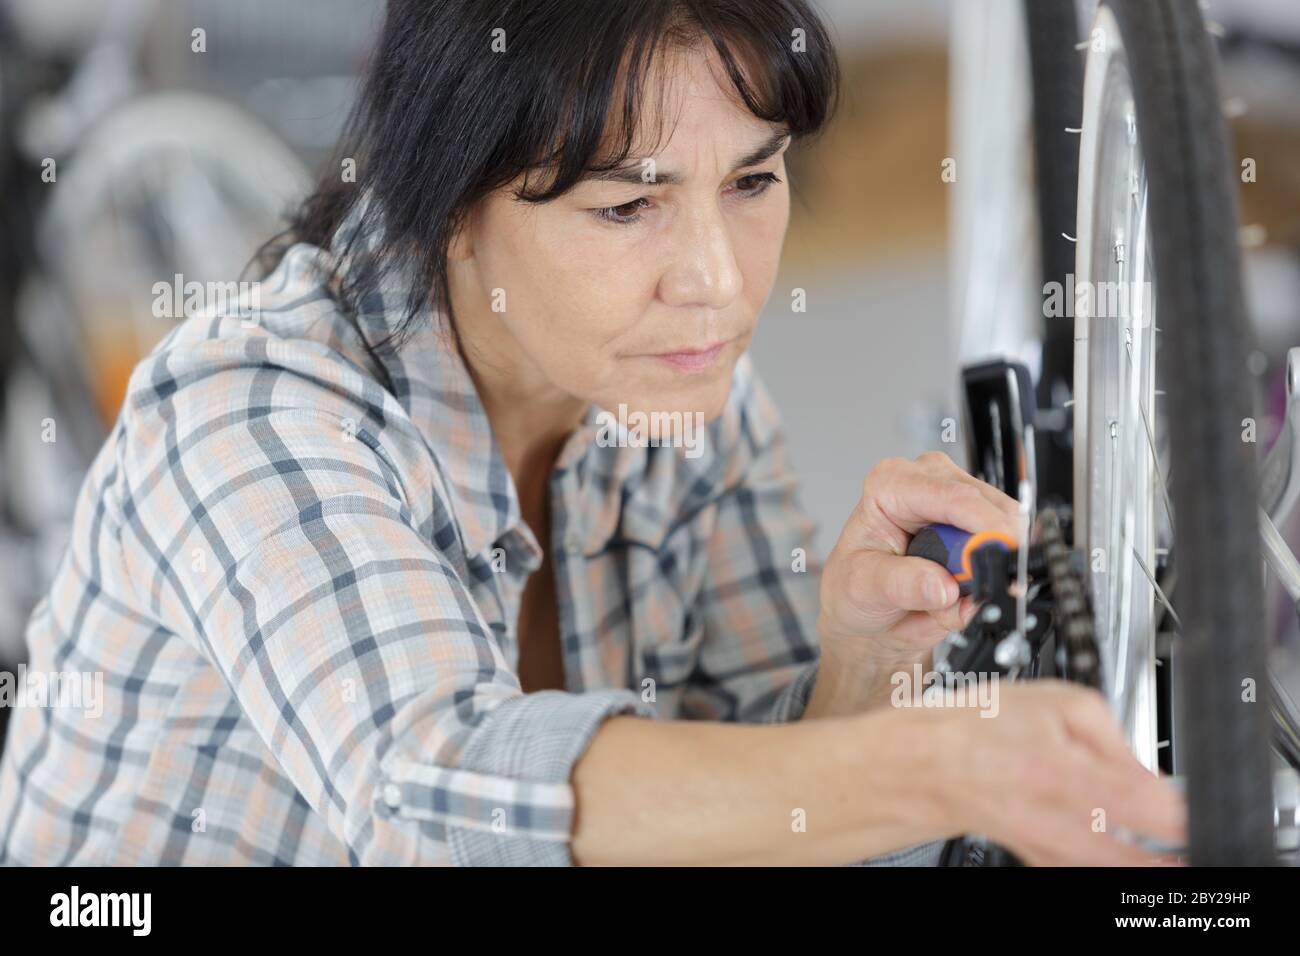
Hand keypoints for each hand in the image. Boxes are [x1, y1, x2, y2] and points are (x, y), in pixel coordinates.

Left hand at [817, 451, 1020, 670]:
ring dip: (988, 568)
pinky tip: (961, 587)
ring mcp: (959, 503)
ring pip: (1008, 529)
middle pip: (989, 508)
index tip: (996, 559)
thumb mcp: (862, 587)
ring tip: (949, 590)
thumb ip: (901, 584)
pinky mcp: (981, 524)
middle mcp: (929, 482)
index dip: (982, 527)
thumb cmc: (854, 589)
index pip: (953, 496)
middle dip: (988, 552)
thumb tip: (943, 587)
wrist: (867, 614)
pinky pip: (1010, 550)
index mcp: (891, 484)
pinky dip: (992, 577)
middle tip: (964, 588)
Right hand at [921, 681, 1186, 864]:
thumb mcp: (1052, 700)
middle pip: (1125, 852)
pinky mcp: (1035, 856)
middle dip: (1168, 855)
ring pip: (1104, 868)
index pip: (1134, 800)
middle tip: (1198, 848)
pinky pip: (1078, 871)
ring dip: (1145, 869)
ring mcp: (1040, 842)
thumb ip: (1111, 731)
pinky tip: (1134, 864)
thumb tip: (1149, 770)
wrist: (928, 760)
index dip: (1177, 813)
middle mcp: (1046, 813)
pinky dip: (1109, 869)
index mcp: (1054, 766)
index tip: (1199, 814)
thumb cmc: (981, 723)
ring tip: (1178, 864)